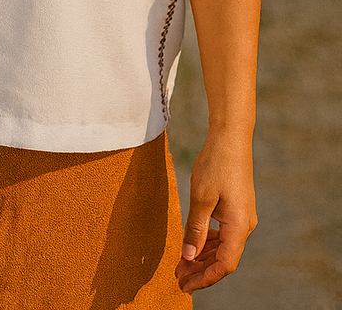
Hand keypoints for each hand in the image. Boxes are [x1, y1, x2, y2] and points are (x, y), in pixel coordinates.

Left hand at [175, 131, 257, 292]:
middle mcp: (244, 225)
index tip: (185, 285)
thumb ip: (195, 229)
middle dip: (200, 270)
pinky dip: (207, 241)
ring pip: (223, 247)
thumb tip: (188, 257)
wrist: (231, 137)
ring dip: (203, 257)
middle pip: (223, 259)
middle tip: (177, 277)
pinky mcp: (236, 208)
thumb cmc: (216, 164)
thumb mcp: (201, 197)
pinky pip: (223, 233)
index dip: (205, 278)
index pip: (224, 265)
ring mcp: (242, 217)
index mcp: (239, 226)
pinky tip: (193, 243)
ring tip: (181, 264)